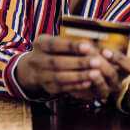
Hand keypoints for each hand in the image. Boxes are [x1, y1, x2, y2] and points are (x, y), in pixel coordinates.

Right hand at [15, 35, 129, 100]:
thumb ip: (71, 41)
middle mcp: (37, 60)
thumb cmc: (54, 50)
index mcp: (40, 44)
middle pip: (58, 63)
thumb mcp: (56, 41)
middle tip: (97, 62)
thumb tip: (94, 41)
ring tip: (96, 74)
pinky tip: (88, 83)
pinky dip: (76, 86)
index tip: (88, 46)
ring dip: (79, 76)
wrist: (33, 68)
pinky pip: (62, 88)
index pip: (54, 44)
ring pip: (60, 77)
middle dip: (79, 63)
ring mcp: (40, 75)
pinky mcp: (47, 87)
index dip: (71, 46)